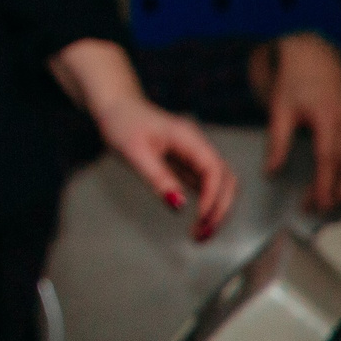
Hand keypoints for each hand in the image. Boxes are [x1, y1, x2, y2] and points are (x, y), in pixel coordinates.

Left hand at [99, 94, 238, 240]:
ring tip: (200, 233)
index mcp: (189, 138)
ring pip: (220, 185)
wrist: (115, 106)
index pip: (214, 170)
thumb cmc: (122, 122)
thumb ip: (157, 177)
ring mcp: (194, 155)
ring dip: (216, 209)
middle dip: (219, 209)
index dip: (213, 197)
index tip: (201, 218)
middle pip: (225, 180)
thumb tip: (178, 204)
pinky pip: (206, 186)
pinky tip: (198, 221)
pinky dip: (207, 205)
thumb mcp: (134, 151)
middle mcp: (197, 146)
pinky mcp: (187, 164)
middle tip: (202, 234)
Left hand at [256, 34, 340, 213]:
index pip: (328, 159)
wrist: (314, 55)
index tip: (315, 205)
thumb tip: (270, 173)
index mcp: (329, 118)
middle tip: (316, 208)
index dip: (323, 185)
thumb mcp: (279, 108)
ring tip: (330, 199)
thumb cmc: (293, 82)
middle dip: (335, 190)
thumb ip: (277, 142)